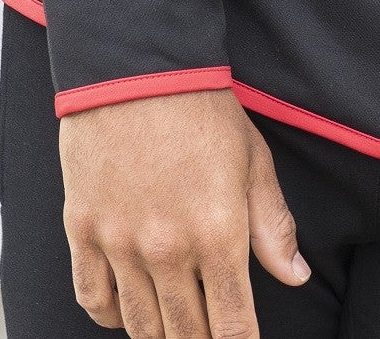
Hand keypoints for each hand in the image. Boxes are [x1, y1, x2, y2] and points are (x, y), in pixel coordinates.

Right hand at [59, 88, 309, 335]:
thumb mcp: (254, 160)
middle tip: (210, 337)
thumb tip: (296, 274)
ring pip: (140, 326)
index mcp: (218, 232)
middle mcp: (167, 249)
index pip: (232, 325)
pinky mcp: (84, 231)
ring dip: (160, 337)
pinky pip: (93, 300)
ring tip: (177, 331)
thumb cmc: (202, 108)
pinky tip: (129, 311)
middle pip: (185, 334)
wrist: (137, 67)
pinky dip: (112, 315)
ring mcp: (120, 243)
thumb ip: (273, 225)